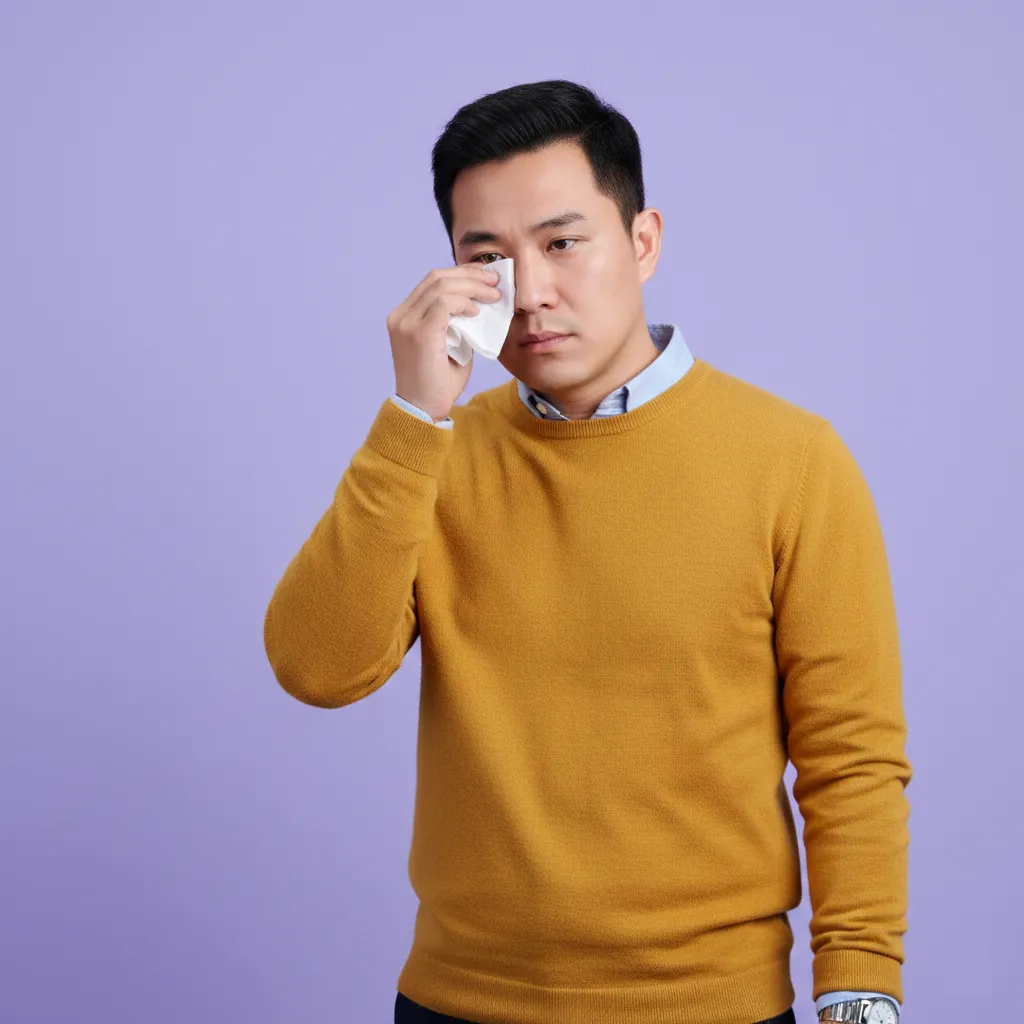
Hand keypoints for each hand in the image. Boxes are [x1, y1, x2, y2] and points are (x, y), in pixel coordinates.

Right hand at [387, 262, 501, 422]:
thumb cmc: (438, 384)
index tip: (486, 278)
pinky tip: (477, 312)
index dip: (461, 273)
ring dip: (472, 287)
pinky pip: (444, 304)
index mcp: (404, 316)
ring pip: (441, 286)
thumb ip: (457, 323)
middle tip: (496, 282)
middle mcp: (401, 316)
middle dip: (470, 274)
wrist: (423, 411)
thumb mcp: (449, 346)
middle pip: (436, 277)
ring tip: (494, 296)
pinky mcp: (418, 334)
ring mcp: (406, 323)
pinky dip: (463, 302)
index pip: (432, 281)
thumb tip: (480, 304)